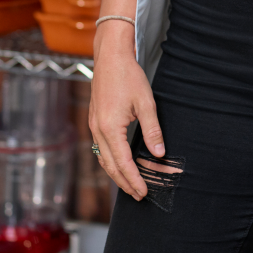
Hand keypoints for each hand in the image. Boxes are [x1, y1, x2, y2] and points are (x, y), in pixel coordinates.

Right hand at [89, 20, 164, 200]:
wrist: (110, 57)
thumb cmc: (128, 76)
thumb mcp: (146, 102)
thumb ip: (152, 129)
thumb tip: (159, 153)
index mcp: (110, 128)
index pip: (123, 163)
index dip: (134, 179)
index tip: (144, 192)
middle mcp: (97, 130)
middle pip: (110, 166)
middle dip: (124, 182)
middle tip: (138, 195)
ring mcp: (93, 126)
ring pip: (103, 158)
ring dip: (116, 173)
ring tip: (129, 184)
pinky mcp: (94, 120)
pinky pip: (100, 148)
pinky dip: (110, 160)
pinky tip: (118, 163)